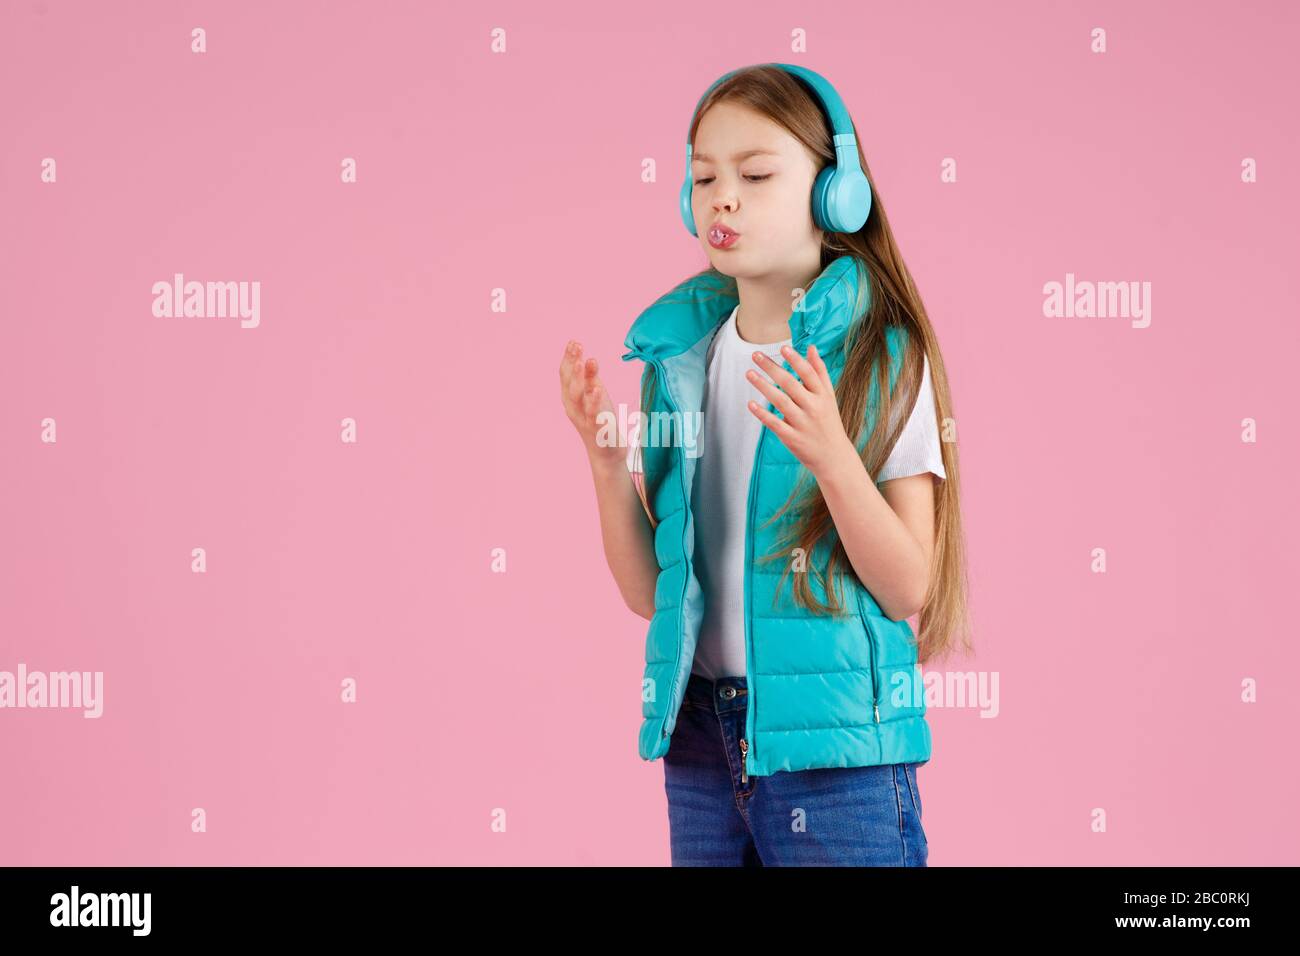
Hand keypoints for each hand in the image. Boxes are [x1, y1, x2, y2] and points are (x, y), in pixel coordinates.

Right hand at [559, 339, 624, 467]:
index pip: (565, 374)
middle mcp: (573, 407)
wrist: (605, 451)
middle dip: (572, 363)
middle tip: (577, 346)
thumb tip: (587, 357)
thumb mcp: (593, 393)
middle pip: (569, 383)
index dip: (568, 357)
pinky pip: (594, 414)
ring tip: (584, 362)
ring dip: (580, 379)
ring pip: (578, 398)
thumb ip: (590, 376)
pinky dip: (595, 402)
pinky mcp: (597, 429)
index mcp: (570, 397)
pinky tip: (598, 390)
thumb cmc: (598, 418)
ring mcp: (583, 418)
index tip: (574, 341)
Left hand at [746, 343, 857, 478]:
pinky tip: (751, 404)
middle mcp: (813, 407)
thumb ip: (820, 372)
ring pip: (780, 401)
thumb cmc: (828, 422)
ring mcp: (802, 423)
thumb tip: (812, 347)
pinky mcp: (792, 438)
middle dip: (772, 368)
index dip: (796, 360)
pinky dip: (763, 414)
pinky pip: (775, 423)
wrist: (833, 457)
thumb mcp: (829, 396)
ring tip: (748, 373)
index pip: (808, 374)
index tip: (783, 348)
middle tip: (755, 354)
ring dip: (763, 386)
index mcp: (823, 396)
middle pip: (790, 384)